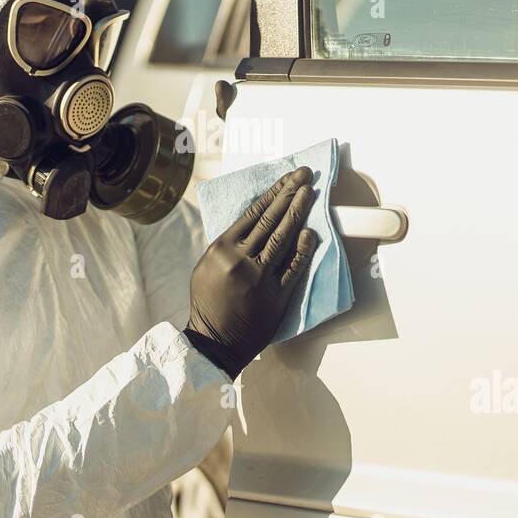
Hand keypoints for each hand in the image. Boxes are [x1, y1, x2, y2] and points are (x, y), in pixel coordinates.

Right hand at [185, 167, 319, 378]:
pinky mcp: (275, 297)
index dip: (274, 192)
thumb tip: (254, 220)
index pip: (253, 212)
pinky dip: (303, 249)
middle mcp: (240, 259)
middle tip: (304, 176)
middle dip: (290, 194)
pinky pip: (293, 269)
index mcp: (221, 248)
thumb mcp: (207, 265)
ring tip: (309, 194)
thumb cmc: (209, 301)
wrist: (214, 341)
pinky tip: (311, 233)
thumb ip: (228, 243)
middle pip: (271, 220)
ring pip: (282, 239)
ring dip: (298, 213)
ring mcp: (259, 278)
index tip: (288, 178)